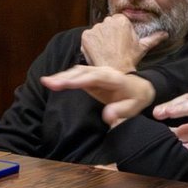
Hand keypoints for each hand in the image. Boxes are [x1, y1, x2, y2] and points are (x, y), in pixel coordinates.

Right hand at [41, 65, 155, 124]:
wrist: (140, 88)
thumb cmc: (135, 99)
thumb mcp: (133, 108)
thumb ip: (120, 112)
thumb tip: (107, 117)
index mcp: (115, 79)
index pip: (95, 77)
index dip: (80, 80)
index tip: (66, 84)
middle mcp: (104, 71)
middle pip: (83, 72)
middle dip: (66, 77)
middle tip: (49, 83)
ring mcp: (97, 71)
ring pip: (78, 71)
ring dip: (62, 76)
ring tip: (46, 82)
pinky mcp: (92, 75)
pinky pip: (77, 74)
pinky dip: (64, 77)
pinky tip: (52, 81)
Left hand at [81, 14, 166, 71]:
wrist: (115, 72)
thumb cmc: (129, 59)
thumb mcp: (142, 47)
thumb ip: (154, 38)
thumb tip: (165, 34)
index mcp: (121, 20)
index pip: (117, 21)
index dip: (119, 32)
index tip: (120, 42)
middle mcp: (108, 21)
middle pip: (107, 25)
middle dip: (109, 34)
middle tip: (114, 47)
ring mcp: (96, 28)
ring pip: (97, 31)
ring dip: (100, 39)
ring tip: (106, 51)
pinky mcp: (86, 36)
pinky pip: (88, 37)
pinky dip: (91, 44)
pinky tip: (98, 52)